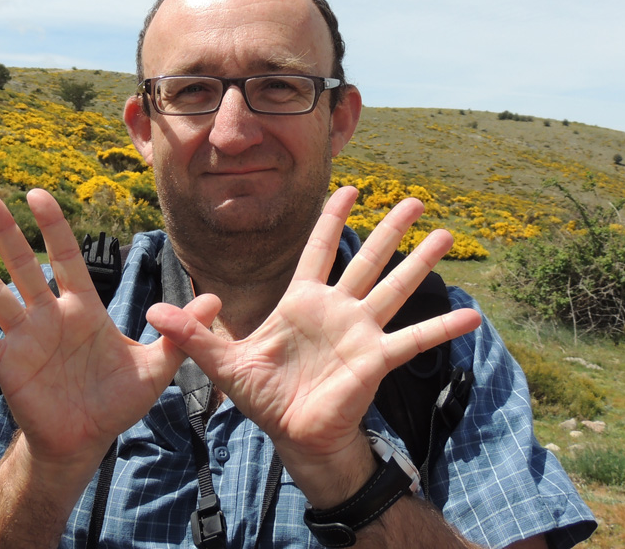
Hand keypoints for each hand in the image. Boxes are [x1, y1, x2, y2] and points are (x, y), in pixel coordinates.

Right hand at [0, 189, 218, 475]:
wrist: (86, 440)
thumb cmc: (118, 400)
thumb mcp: (155, 368)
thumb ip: (179, 334)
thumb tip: (215, 299)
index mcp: (83, 308)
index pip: (68, 259)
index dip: (54, 227)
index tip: (38, 194)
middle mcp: (49, 315)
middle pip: (24, 266)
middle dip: (6, 234)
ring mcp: (25, 339)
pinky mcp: (7, 366)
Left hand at [145, 186, 481, 504]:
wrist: (293, 435)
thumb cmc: (264, 396)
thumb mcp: (224, 362)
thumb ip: (194, 334)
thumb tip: (152, 312)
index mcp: (301, 302)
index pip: (318, 249)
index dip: (332, 219)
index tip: (350, 188)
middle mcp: (336, 309)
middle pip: (366, 259)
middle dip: (389, 229)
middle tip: (414, 198)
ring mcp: (359, 332)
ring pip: (393, 287)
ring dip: (420, 262)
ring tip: (446, 233)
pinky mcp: (374, 360)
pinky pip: (413, 340)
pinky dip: (442, 327)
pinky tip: (472, 316)